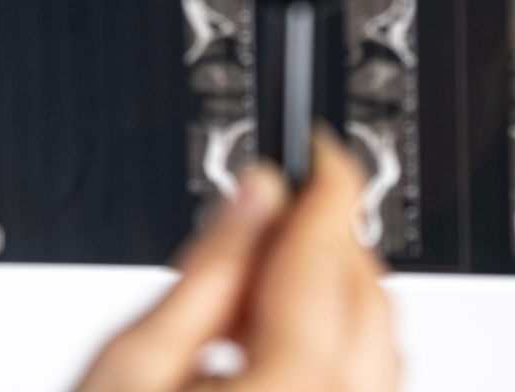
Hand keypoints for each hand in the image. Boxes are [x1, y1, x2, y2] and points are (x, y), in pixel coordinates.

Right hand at [76, 126, 400, 391]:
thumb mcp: (127, 367)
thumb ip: (205, 272)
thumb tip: (254, 194)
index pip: (330, 265)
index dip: (331, 187)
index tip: (320, 147)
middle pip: (372, 303)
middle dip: (333, 236)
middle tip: (272, 208)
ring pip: (386, 349)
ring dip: (341, 290)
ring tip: (261, 280)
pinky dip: (344, 345)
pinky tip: (279, 339)